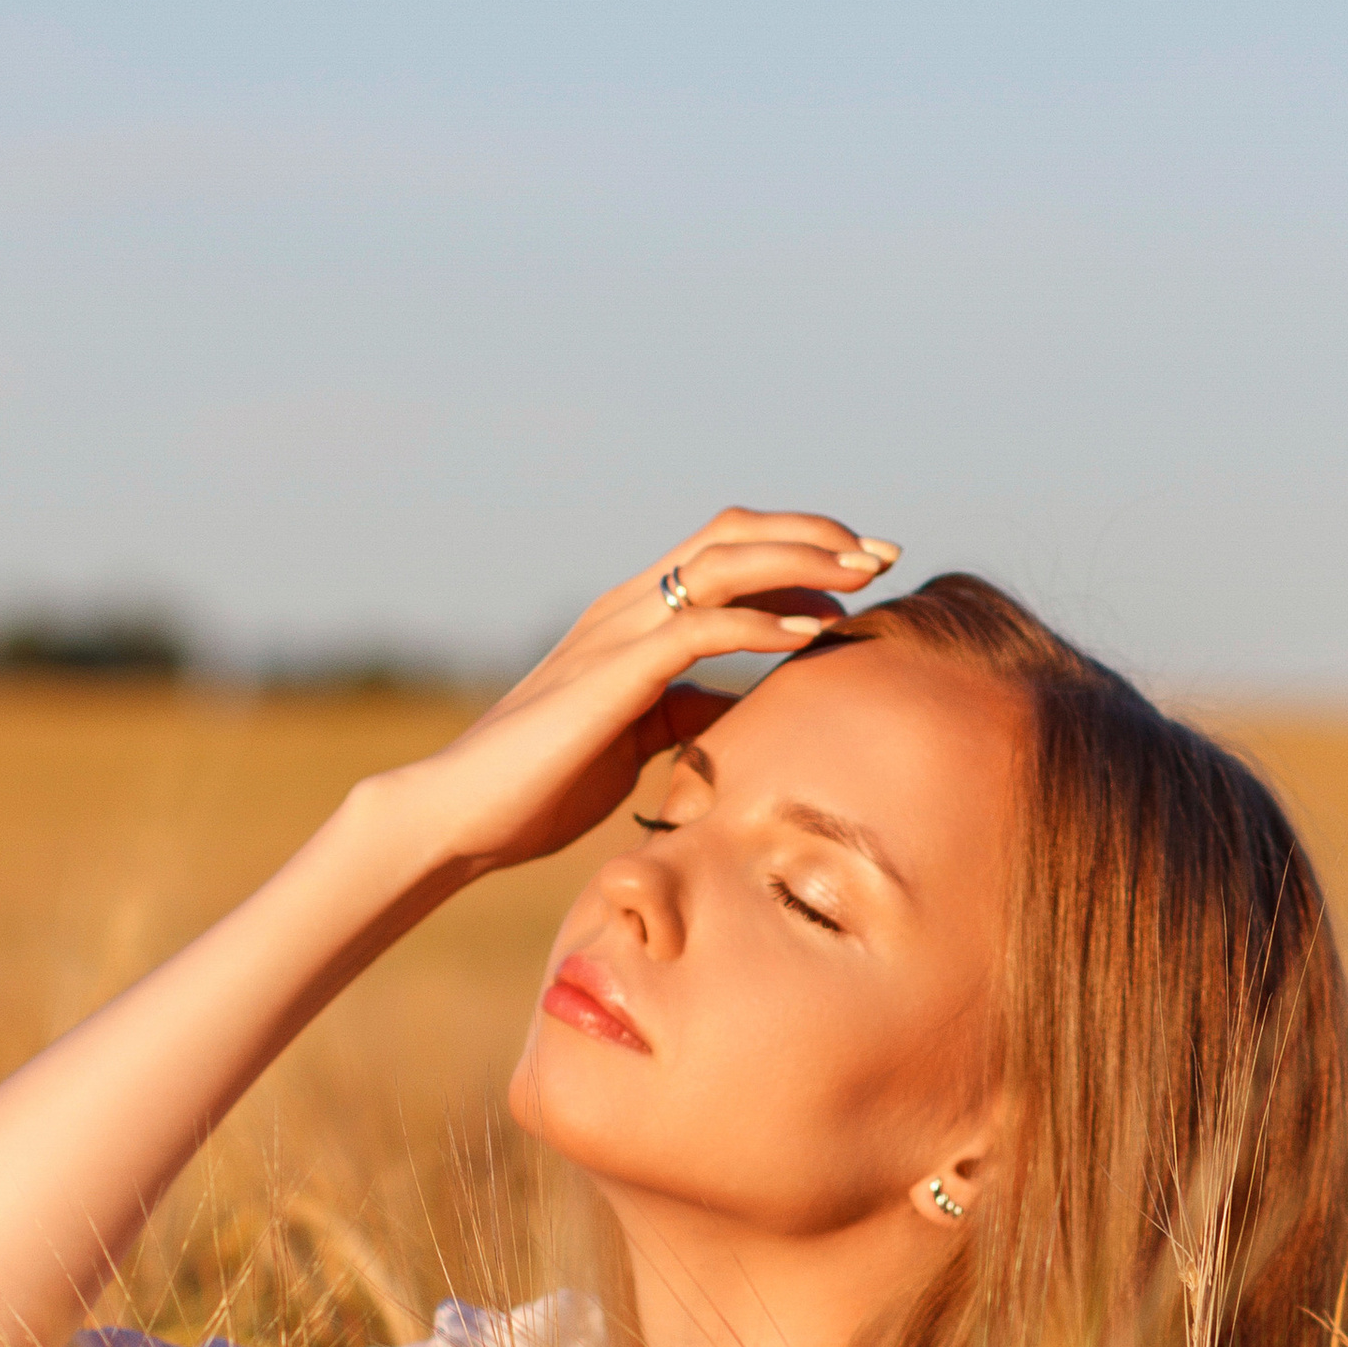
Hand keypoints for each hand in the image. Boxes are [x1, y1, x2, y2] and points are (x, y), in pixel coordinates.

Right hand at [394, 512, 900, 873]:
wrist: (462, 813)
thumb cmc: (541, 784)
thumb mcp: (635, 738)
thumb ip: (682, 712)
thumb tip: (736, 712)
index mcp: (631, 616)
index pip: (726, 551)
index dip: (797, 552)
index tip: (861, 577)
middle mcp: (626, 606)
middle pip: (735, 533)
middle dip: (817, 537)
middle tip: (885, 556)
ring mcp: (617, 631)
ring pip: (725, 561)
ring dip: (803, 563)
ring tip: (864, 577)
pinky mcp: (613, 673)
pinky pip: (700, 628)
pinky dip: (761, 623)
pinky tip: (809, 635)